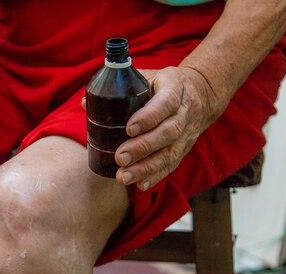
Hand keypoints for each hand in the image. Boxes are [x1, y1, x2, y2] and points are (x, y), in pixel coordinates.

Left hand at [115, 66, 223, 189]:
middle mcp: (184, 111)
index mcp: (175, 87)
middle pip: (168, 132)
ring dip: (146, 167)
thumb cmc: (163, 85)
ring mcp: (187, 132)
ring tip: (124, 176)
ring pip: (170, 152)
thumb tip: (85, 103)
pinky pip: (172, 165)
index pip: (166, 102)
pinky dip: (156, 176)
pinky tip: (140, 184)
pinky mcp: (184, 148)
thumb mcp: (147, 76)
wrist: (200, 94)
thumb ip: (120, 88)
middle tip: (120, 157)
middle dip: (143, 147)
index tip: (128, 128)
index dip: (149, 117)